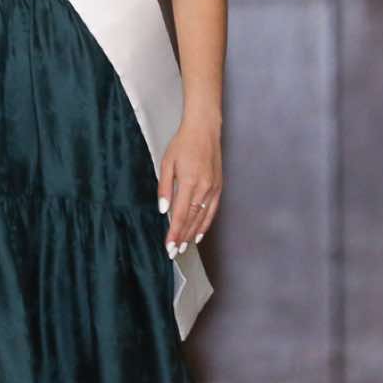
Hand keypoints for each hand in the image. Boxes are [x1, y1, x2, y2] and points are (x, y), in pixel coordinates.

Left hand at [158, 120, 222, 256]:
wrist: (204, 130)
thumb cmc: (183, 144)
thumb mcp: (167, 163)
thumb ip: (165, 188)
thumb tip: (163, 210)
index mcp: (190, 182)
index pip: (181, 214)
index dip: (174, 232)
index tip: (169, 246)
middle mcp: (204, 188)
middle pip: (192, 219)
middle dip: (182, 237)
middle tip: (174, 252)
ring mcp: (213, 188)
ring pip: (203, 217)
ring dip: (193, 234)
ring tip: (184, 246)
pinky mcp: (219, 187)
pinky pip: (212, 210)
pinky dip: (206, 224)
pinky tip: (199, 233)